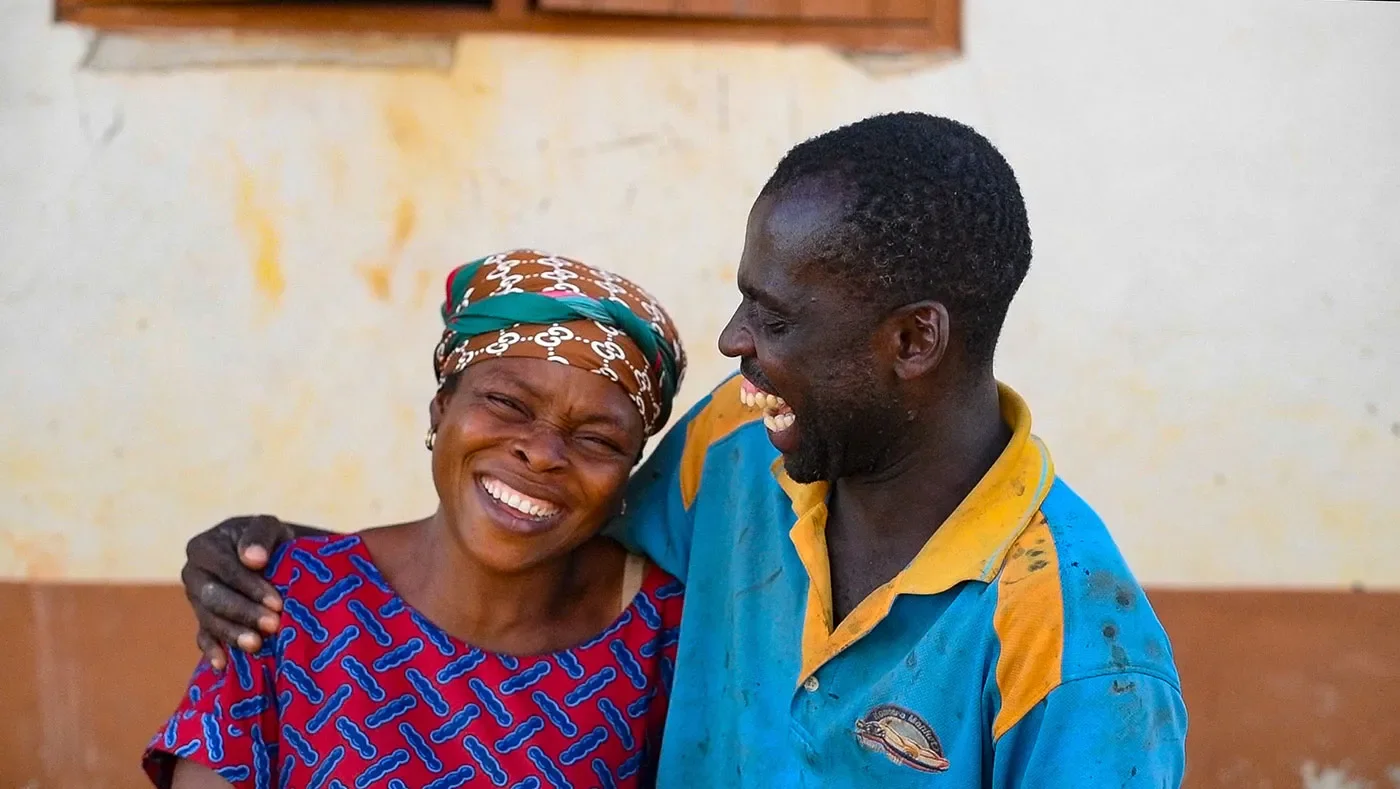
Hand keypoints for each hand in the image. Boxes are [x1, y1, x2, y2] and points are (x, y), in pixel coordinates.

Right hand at [181, 515, 295, 668]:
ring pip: (208, 620)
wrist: (270, 558)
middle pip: (212, 597)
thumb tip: (254, 559)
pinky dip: (212, 651)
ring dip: (233, 633)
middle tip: (273, 625)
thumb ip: (261, 535)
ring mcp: (195, 600)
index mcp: (203, 546)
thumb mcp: (270, 528)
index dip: (250, 586)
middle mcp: (193, 574)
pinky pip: (203, 637)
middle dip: (243, 612)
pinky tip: (223, 664)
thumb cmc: (270, 541)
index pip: (225, 569)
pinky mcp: (203, 621)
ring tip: (257, 645)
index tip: (277, 602)